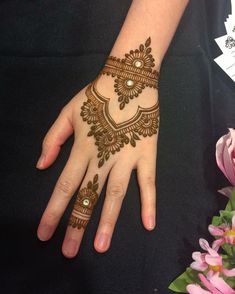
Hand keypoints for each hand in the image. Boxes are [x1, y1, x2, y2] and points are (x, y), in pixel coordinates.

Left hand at [36, 39, 159, 257]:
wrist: (128, 80)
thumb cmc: (96, 95)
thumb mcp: (67, 112)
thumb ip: (53, 139)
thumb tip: (41, 165)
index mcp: (82, 148)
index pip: (64, 186)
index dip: (53, 210)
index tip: (44, 234)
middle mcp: (102, 157)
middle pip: (88, 195)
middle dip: (77, 224)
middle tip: (69, 252)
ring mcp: (126, 157)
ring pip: (115, 194)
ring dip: (107, 220)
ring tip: (101, 246)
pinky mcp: (146, 154)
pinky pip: (148, 182)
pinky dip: (149, 202)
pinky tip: (148, 224)